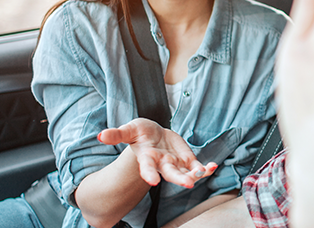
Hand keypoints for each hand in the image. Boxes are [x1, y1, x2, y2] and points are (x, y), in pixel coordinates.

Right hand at [98, 118, 217, 187]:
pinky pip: (197, 167)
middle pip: (171, 174)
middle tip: (187, 184)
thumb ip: (117, 134)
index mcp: (147, 158)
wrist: (153, 135)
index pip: (147, 168)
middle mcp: (162, 165)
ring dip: (195, 174)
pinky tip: (213, 167)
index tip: (152, 181)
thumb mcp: (129, 130)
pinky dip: (206, 168)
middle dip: (179, 179)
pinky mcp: (186, 160)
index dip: (149, 174)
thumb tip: (100, 136)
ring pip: (186, 173)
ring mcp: (176, 164)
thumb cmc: (140, 133)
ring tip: (203, 172)